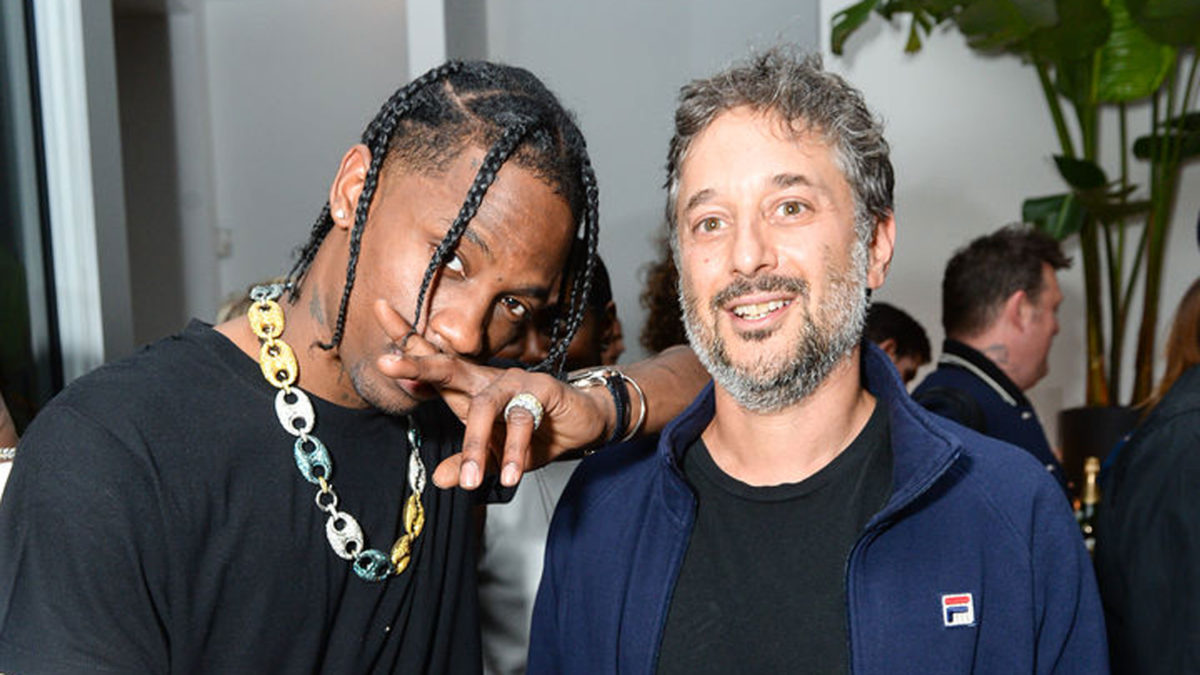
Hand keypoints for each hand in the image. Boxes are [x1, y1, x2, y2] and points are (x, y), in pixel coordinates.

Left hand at [373, 300, 613, 489]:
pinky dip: (514, 450)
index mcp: (469, 388)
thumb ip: (466, 462)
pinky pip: (521, 421)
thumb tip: (438, 479)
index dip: (405, 338)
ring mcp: (514, 381)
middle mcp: (486, 379)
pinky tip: (509, 473)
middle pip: (447, 365)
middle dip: (416, 363)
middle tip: (387, 363)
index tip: (378, 307)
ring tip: (469, 479)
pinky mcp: (541, 390)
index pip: (434, 360)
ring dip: (475, 446)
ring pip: (484, 408)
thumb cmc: (534, 433)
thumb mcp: (494, 453)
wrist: (583, 426)